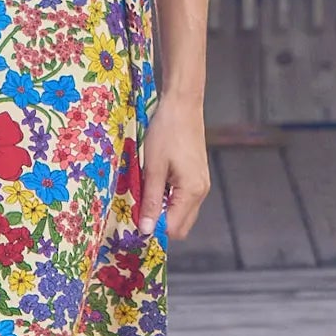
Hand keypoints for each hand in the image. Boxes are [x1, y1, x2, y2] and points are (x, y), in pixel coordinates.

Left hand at [137, 94, 210, 241]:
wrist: (182, 105)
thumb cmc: (166, 132)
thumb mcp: (153, 168)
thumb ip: (150, 201)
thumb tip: (145, 230)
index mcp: (191, 191)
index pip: (173, 229)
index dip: (153, 229)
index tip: (134, 220)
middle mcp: (201, 193)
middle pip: (180, 227)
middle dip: (159, 224)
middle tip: (139, 209)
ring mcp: (202, 186)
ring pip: (182, 215)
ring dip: (164, 212)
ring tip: (147, 194)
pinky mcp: (198, 178)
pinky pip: (184, 201)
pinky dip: (170, 201)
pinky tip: (157, 185)